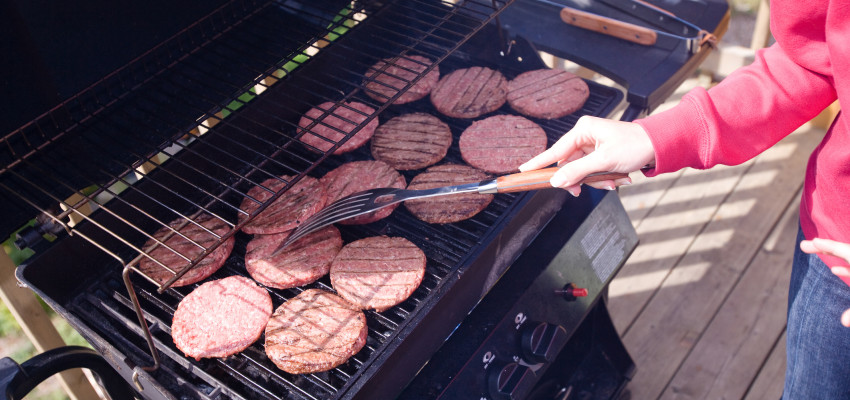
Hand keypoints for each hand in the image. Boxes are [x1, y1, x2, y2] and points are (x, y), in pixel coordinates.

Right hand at [519, 116, 655, 195]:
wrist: (659, 146)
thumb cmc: (635, 145)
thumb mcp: (604, 161)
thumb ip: (577, 171)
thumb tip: (556, 181)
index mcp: (583, 130)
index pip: (555, 150)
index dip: (539, 163)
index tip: (522, 170)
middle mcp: (585, 136)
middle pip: (568, 165)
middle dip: (580, 179)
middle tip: (581, 190)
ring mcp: (593, 147)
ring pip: (582, 172)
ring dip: (595, 181)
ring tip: (612, 181)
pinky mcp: (601, 155)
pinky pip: (593, 172)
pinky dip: (603, 179)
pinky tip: (617, 178)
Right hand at [800, 238, 849, 326]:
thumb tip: (843, 322)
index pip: (845, 251)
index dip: (828, 246)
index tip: (812, 241)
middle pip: (844, 252)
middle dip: (824, 249)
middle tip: (803, 246)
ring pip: (848, 260)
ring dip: (832, 257)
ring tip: (815, 253)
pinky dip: (844, 268)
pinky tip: (834, 270)